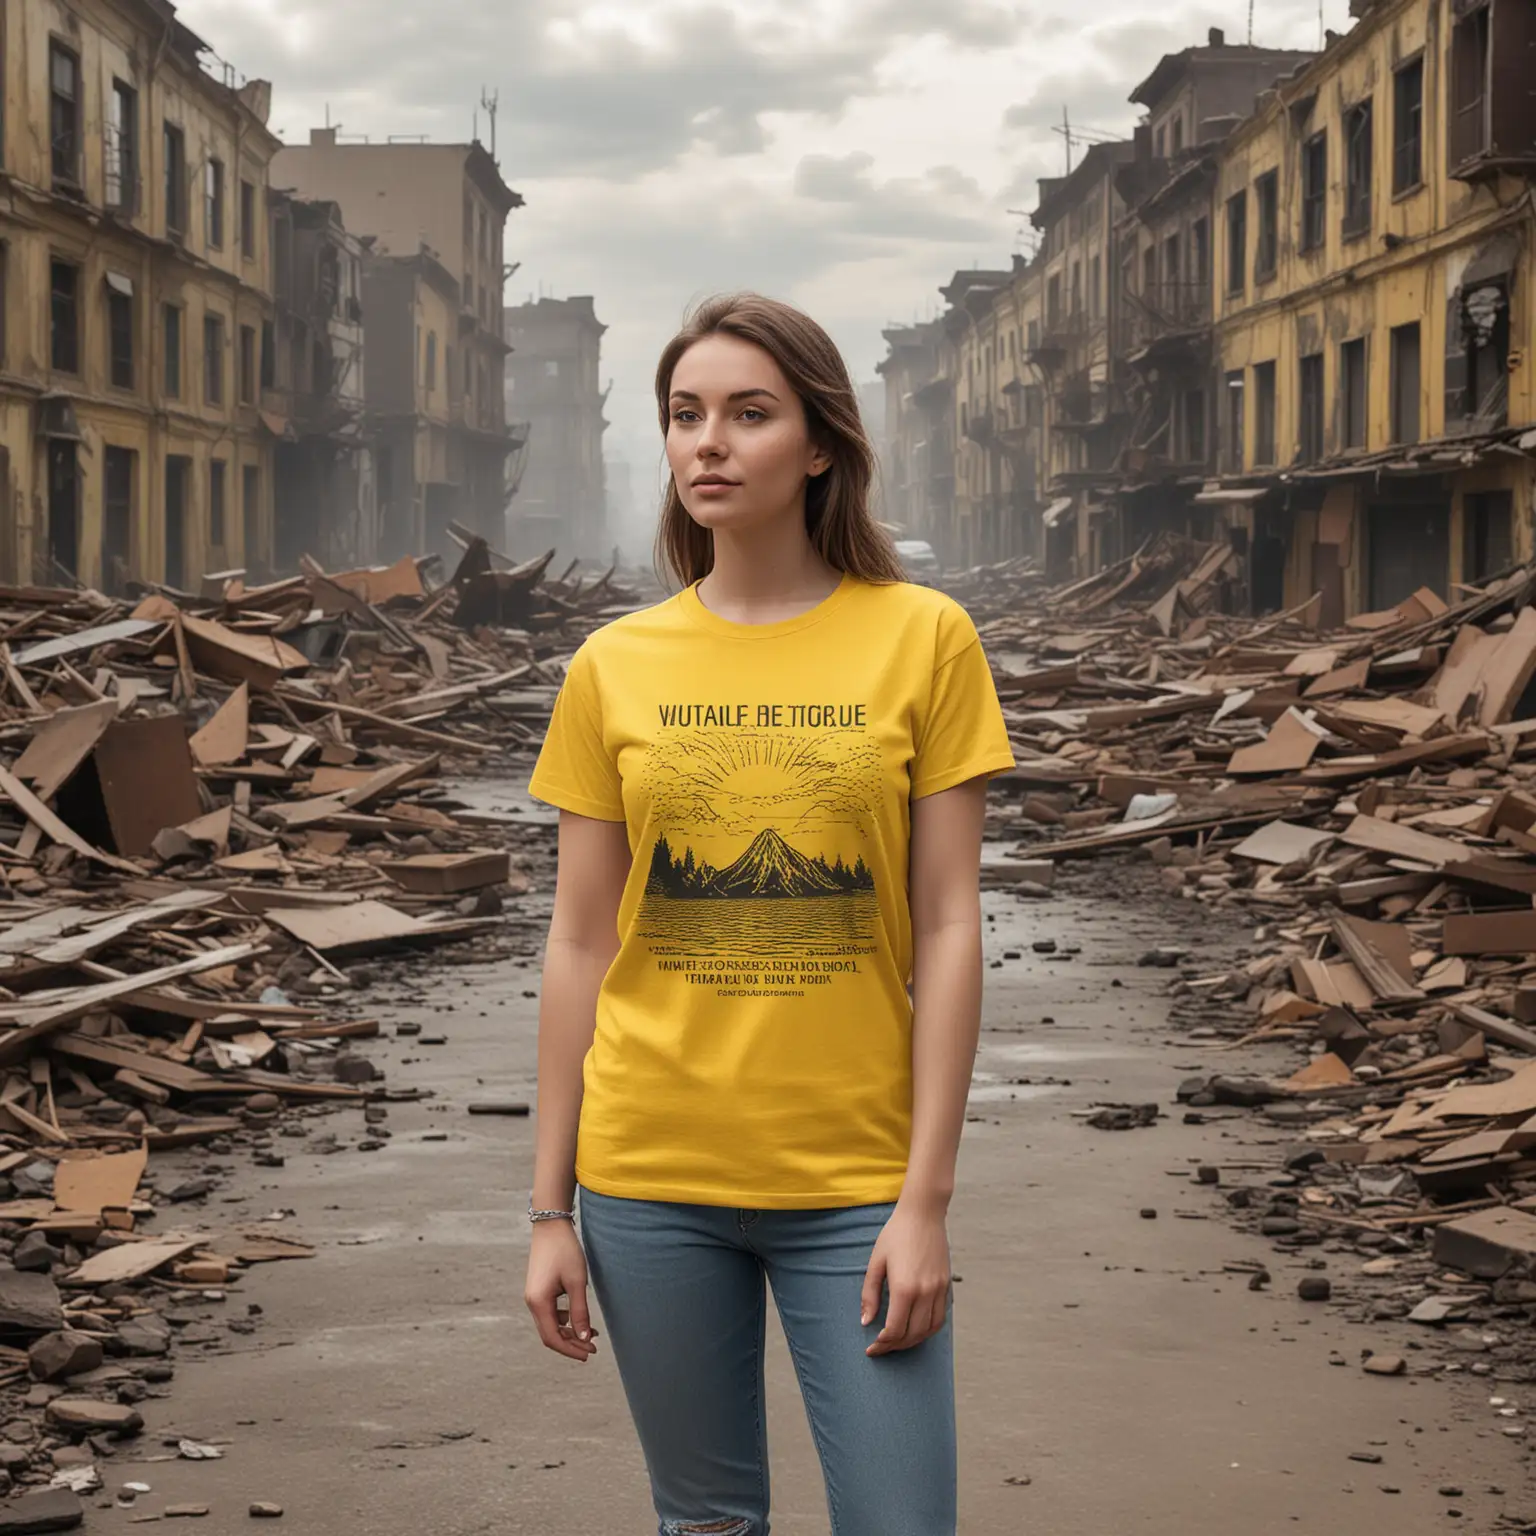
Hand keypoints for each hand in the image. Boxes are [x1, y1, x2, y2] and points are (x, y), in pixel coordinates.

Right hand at [524, 1220, 599, 1361]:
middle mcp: (532, 1302)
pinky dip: (564, 1320)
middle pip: (550, 1334)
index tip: (589, 1354)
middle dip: (571, 1344)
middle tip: (592, 1349)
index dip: (570, 1350)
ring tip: (591, 1333)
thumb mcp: (577, 1282)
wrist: (551, 1225)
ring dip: (569, 1332)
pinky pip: (549, 1313)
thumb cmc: (565, 1251)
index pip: (553, 1338)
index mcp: (539, 1302)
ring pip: (550, 1325)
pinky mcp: (538, 1289)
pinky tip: (579, 1317)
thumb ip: (580, 1312)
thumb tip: (583, 1338)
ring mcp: (534, 1296)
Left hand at [860, 1200, 950, 1356]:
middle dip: (895, 1346)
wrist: (923, 1214)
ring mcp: (938, 1290)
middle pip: (912, 1334)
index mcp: (904, 1288)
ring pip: (929, 1330)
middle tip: (881, 1348)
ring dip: (913, 1341)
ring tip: (897, 1342)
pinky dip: (928, 1330)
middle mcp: (925, 1292)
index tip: (872, 1348)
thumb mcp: (876, 1262)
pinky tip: (916, 1329)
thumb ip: (870, 1294)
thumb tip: (866, 1321)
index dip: (882, 1344)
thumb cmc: (896, 1234)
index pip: (895, 1329)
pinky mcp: (946, 1285)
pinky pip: (940, 1318)